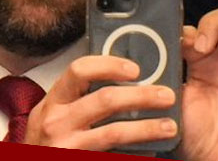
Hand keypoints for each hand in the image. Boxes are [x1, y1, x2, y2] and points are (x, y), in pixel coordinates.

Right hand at [24, 55, 177, 149]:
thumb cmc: (47, 141)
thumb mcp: (52, 113)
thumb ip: (76, 97)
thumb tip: (115, 73)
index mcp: (53, 101)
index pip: (79, 71)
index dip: (110, 66)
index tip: (136, 69)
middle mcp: (57, 122)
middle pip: (104, 100)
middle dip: (141, 96)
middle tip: (167, 95)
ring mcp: (69, 148)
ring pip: (114, 133)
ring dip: (146, 128)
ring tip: (170, 126)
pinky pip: (114, 158)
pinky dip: (136, 155)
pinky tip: (154, 154)